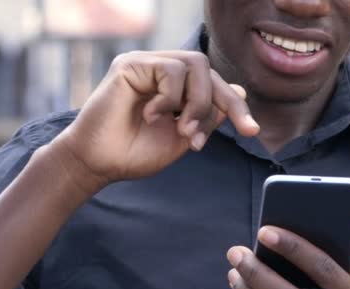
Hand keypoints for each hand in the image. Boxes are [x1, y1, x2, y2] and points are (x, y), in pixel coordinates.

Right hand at [49, 51, 259, 186]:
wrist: (98, 164)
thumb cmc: (133, 153)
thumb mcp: (181, 137)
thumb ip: (207, 115)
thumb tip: (240, 91)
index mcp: (173, 87)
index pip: (213, 83)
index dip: (235, 105)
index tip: (251, 131)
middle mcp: (160, 70)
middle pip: (208, 70)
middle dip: (219, 103)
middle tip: (198, 138)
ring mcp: (145, 64)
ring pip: (195, 65)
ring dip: (195, 103)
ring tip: (179, 129)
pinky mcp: (131, 64)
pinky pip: (170, 70)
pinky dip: (170, 98)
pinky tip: (151, 115)